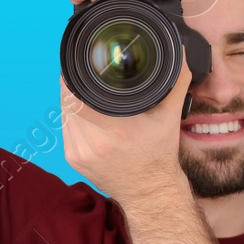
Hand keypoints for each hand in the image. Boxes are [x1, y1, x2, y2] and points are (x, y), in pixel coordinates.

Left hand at [61, 58, 187, 205]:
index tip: (80, 64)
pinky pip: (65, 129)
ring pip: (64, 114)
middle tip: (80, 71)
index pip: (78, 96)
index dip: (75, 77)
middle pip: (68, 102)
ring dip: (69, 99)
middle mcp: (93, 143)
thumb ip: (176, 81)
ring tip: (79, 87)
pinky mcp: (72, 159)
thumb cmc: (159, 155)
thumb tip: (179, 52)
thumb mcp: (171, 117)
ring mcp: (79, 153)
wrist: (150, 192)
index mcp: (114, 131)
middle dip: (72, 85)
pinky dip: (70, 116)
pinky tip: (79, 109)